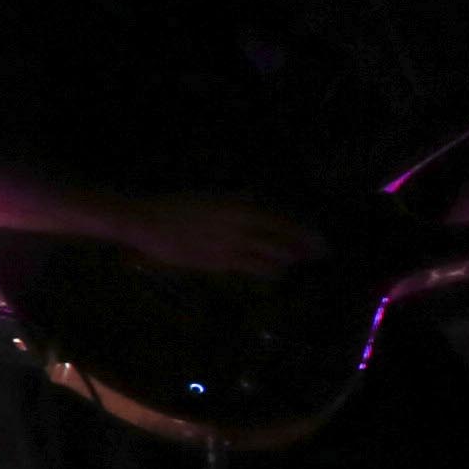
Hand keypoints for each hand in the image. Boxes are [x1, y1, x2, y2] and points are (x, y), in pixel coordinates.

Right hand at [111, 190, 327, 280]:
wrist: (148, 222)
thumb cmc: (176, 204)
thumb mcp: (210, 196)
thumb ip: (234, 199)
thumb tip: (252, 199)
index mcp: (241, 207)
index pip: (283, 222)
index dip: (304, 232)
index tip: (319, 237)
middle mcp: (242, 228)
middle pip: (283, 242)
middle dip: (304, 249)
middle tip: (320, 254)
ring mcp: (231, 247)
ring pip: (271, 259)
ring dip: (287, 261)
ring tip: (298, 263)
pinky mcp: (220, 264)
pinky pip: (252, 269)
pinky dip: (268, 270)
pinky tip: (275, 272)